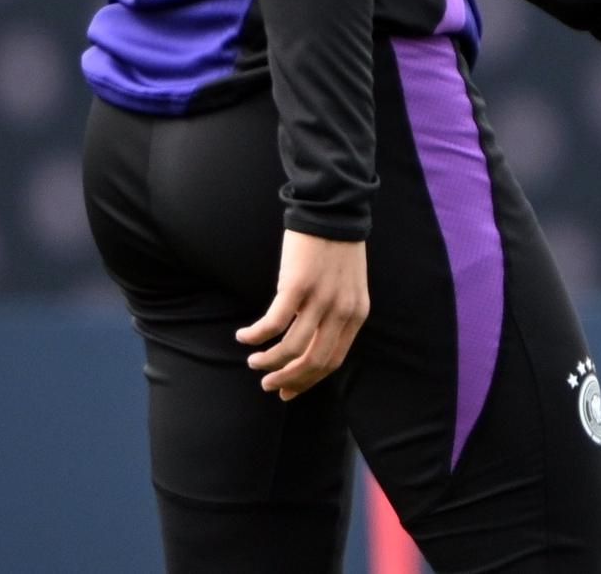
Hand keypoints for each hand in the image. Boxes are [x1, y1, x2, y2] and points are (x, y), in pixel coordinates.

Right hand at [241, 231, 369, 399]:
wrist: (333, 209)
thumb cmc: (336, 247)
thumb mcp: (348, 287)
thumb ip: (335, 315)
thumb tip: (309, 344)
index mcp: (356, 315)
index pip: (332, 362)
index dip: (307, 382)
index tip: (287, 391)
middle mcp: (341, 312)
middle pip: (313, 362)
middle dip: (287, 379)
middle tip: (267, 385)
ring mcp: (320, 300)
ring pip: (291, 349)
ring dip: (268, 361)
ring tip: (253, 361)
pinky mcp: (297, 286)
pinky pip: (273, 324)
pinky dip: (256, 336)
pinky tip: (244, 336)